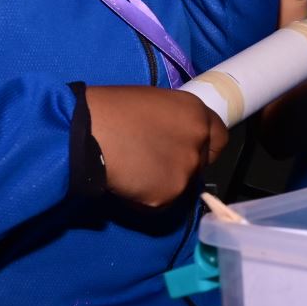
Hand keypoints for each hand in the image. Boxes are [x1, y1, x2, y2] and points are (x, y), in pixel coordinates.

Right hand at [85, 85, 228, 206]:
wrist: (87, 132)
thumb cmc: (110, 110)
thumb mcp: (153, 104)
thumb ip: (172, 122)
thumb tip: (170, 137)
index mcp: (195, 113)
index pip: (220, 138)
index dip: (204, 146)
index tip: (187, 150)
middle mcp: (199, 140)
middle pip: (201, 164)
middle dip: (183, 166)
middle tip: (154, 164)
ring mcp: (186, 169)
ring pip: (181, 185)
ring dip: (164, 183)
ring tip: (135, 172)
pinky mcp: (169, 194)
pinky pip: (162, 201)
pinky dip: (147, 198)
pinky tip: (128, 183)